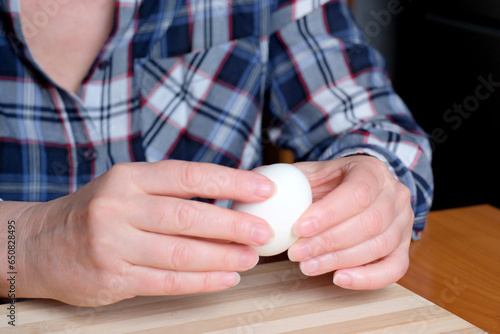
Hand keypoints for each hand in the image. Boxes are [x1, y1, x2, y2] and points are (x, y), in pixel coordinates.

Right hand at [14, 160, 274, 305]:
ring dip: (223, 257)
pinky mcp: (113, 278)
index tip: (265, 188)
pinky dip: (202, 282)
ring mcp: (114, 245)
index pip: (190, 176)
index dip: (232, 182)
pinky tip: (226, 278)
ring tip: (250, 258)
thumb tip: (232, 197)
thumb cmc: (98, 211)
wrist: (40, 244)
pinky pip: (168, 282)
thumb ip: (173, 192)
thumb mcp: (128, 187)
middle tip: (263, 231)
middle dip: (233, 225)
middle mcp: (120, 207)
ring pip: (181, 253)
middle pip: (189, 216)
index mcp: (130, 177)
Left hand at [288, 155, 413, 289]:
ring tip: (307, 266)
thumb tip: (252, 183)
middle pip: (370, 222)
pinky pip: (394, 269)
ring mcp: (404, 223)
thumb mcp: (310, 173)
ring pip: (380, 246)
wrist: (356, 190)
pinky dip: (367, 278)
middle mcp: (395, 195)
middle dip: (329, 242)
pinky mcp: (403, 248)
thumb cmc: (330, 185)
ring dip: (340, 260)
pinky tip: (338, 278)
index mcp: (372, 170)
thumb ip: (285, 178)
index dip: (329, 213)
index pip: (358, 192)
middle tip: (297, 253)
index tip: (299, 228)